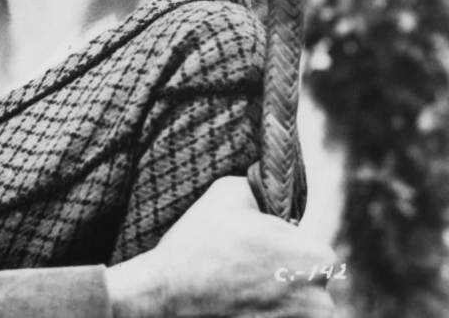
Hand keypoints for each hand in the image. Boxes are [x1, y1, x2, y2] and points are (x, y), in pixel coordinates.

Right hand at [106, 177, 335, 317]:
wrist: (167, 293)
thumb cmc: (200, 242)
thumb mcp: (229, 191)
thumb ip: (260, 186)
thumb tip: (266, 183)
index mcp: (318, 258)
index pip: (304, 244)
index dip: (274, 241)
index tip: (248, 244)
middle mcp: (322, 300)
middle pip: (302, 279)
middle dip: (277, 273)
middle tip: (239, 268)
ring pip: (292, 306)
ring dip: (271, 297)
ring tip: (234, 288)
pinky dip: (259, 313)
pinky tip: (234, 305)